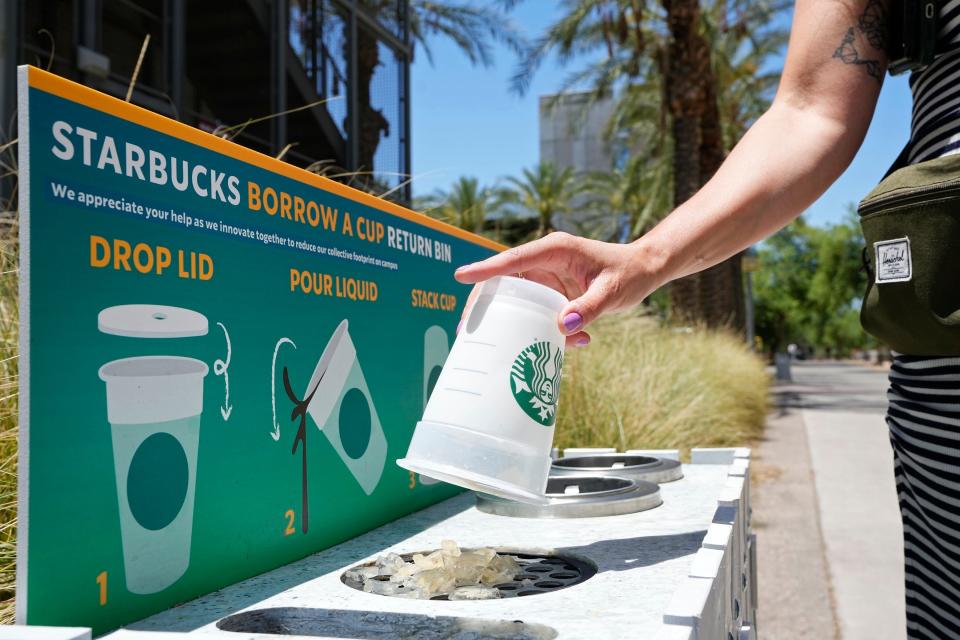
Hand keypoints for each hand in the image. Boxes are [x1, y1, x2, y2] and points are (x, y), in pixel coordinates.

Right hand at [454, 232, 664, 346]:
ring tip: (511, 347)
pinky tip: (571, 343)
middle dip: (486, 304)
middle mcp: (546, 260)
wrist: (645, 270)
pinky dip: (546, 329)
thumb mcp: (611, 292)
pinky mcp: (554, 291)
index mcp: (555, 250)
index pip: (514, 259)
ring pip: (518, 298)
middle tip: (467, 328)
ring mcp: (548, 276)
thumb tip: (562, 326)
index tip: (460, 277)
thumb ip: (588, 308)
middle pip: (504, 280)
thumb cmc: (629, 273)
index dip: (486, 269)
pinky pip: (538, 311)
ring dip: (516, 322)